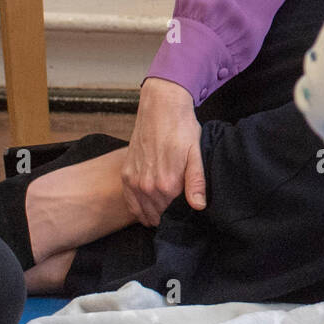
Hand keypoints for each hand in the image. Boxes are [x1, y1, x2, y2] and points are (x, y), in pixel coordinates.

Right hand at [122, 78, 205, 226]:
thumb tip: (198, 206)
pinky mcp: (126, 174)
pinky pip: (130, 202)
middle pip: (159, 214)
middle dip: (168, 214)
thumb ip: (196, 183)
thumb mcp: (196, 155)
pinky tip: (147, 208)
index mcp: (167, 185)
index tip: (187, 209)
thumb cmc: (182, 129)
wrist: (161, 108)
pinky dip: (138, 208)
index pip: (174, 213)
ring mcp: (134, 181)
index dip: (182, 213)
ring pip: (143, 211)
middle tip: (177, 209)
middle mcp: (147, 186)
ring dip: (153, 214)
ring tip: (164, 211)